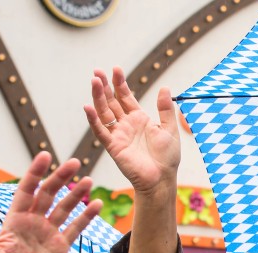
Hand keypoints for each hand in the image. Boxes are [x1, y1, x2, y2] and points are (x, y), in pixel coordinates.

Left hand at [0, 152, 100, 252]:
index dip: (35, 173)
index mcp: (14, 219)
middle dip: (60, 178)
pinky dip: (86, 216)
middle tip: (74, 163)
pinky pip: (76, 228)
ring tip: (88, 181)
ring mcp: (48, 233)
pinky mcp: (61, 246)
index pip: (26, 190)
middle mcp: (33, 222)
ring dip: (76, 194)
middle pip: (49, 194)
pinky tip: (96, 204)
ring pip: (64, 208)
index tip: (45, 156)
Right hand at [84, 66, 179, 195]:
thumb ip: (165, 109)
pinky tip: (88, 107)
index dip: (120, 83)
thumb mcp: (169, 129)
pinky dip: (93, 120)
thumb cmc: (167, 157)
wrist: (162, 178)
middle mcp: (126, 125)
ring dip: (98, 97)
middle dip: (104, 86)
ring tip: (94, 81)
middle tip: (97, 71)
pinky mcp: (113, 146)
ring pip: (104, 112)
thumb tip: (165, 87)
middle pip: (111, 101)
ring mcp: (118, 135)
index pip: (126, 97)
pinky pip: (100, 131)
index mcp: (139, 119)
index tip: (116, 69)